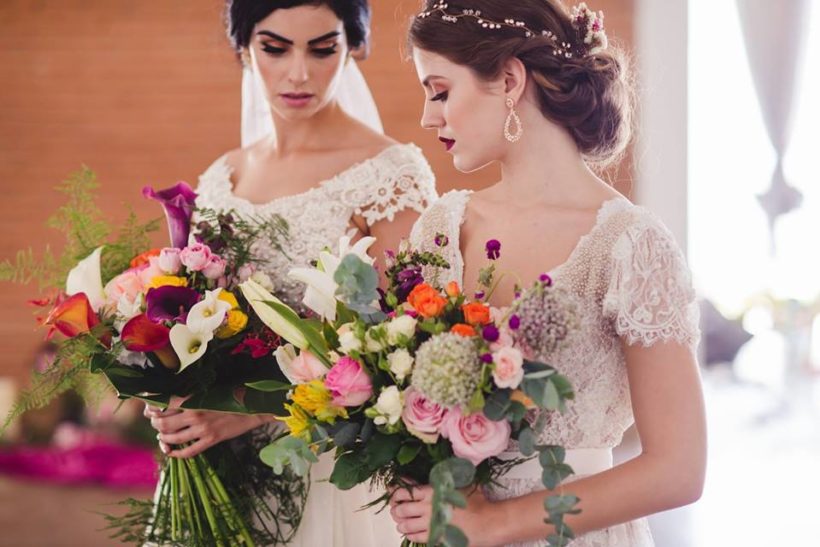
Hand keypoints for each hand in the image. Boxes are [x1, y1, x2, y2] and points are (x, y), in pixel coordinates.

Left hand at [144, 397, 265, 457]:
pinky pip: (188, 452)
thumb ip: (190, 394)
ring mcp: (203, 428)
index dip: (152, 409)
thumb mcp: (209, 390)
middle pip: (163, 423)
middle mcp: (196, 413)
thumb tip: (169, 399)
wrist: (253, 408)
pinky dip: (176, 454)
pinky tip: (172, 452)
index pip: (163, 404)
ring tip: (162, 437)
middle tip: (156, 424)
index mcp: (194, 398)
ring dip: (163, 439)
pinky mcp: (211, 440)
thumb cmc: (231, 397)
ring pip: (172, 439)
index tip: (149, 410)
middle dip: (155, 425)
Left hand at [389, 482, 498, 545]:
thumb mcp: (460, 483)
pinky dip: (410, 534)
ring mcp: (431, 524)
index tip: (392, 491)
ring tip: (401, 521)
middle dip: (395, 508)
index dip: (395, 491)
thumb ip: (445, 477)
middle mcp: (428, 508)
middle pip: (401, 508)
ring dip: (401, 522)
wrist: (488, 523)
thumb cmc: (476, 502)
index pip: (405, 491)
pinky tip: (410, 532)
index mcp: (432, 492)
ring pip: (406, 524)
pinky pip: (415, 537)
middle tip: (396, 508)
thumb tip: (434, 472)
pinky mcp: (435, 538)